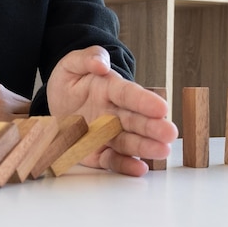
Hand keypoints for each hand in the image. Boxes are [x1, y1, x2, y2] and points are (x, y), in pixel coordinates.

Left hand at [47, 46, 178, 176]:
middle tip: (170, 133)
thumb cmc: (69, 82)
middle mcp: (113, 113)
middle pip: (134, 120)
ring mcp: (106, 134)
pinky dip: (125, 165)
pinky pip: (111, 160)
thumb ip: (88, 58)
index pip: (128, 94)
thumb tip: (101, 64)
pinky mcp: (97, 152)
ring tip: (162, 151)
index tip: (161, 107)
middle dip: (152, 127)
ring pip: (128, 141)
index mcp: (110, 89)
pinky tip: (140, 168)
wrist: (56, 105)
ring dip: (145, 147)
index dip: (144, 101)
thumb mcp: (72, 64)